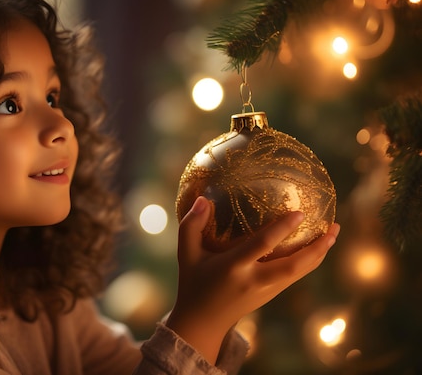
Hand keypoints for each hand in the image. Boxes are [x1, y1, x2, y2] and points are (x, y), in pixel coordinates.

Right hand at [165, 196, 339, 363]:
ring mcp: (266, 290)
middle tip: (334, 226)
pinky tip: (316, 248)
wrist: (202, 322)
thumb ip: (191, 225)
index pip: (263, 245)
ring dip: (319, 254)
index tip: (301, 212)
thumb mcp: (186, 253)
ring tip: (333, 233)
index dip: (282, 229)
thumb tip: (203, 198)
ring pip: (300, 272)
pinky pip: (296, 276)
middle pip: (294, 265)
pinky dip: (310, 261)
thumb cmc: (193, 282)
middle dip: (317, 247)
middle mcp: (254, 280)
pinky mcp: (271, 295)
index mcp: (233, 267)